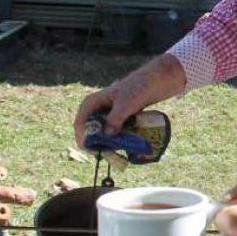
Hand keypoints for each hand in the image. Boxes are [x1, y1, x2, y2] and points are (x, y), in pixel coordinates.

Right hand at [72, 54, 186, 147]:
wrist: (156, 81)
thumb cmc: (138, 88)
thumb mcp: (125, 104)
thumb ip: (114, 119)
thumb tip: (106, 136)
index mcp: (92, 102)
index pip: (80, 124)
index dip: (83, 139)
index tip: (93, 151)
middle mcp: (97, 109)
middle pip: (90, 131)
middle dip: (97, 144)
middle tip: (108, 154)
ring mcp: (108, 114)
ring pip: (103, 134)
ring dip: (108, 144)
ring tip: (117, 153)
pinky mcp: (119, 119)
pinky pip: (114, 132)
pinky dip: (117, 140)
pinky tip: (124, 147)